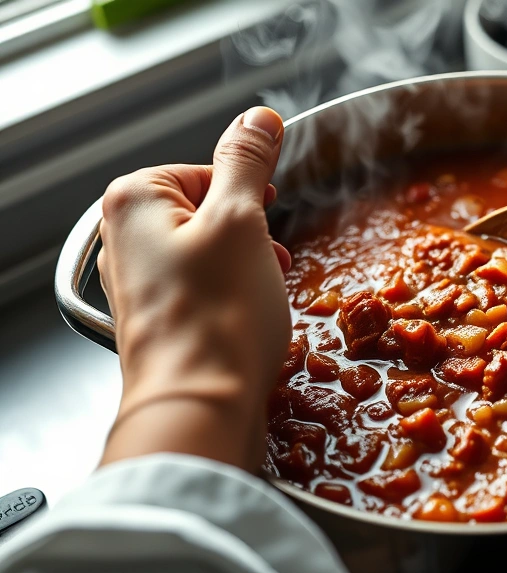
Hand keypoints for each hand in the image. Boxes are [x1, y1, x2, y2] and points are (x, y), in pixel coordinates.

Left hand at [97, 107, 291, 470]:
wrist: (200, 406)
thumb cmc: (218, 314)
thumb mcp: (240, 219)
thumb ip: (247, 160)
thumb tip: (258, 118)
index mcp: (133, 200)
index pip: (208, 169)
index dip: (250, 195)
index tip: (269, 219)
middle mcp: (122, 239)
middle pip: (209, 210)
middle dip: (250, 234)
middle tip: (266, 261)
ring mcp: (137, 284)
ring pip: (210, 252)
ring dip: (247, 266)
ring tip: (260, 295)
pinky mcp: (158, 320)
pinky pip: (204, 288)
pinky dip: (233, 296)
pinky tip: (248, 319)